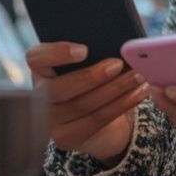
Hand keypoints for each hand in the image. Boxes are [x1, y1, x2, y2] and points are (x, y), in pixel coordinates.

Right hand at [26, 43, 149, 165]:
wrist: (98, 114)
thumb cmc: (94, 76)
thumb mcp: (90, 60)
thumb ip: (95, 48)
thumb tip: (117, 37)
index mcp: (40, 69)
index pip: (36, 58)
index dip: (57, 53)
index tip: (84, 50)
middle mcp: (38, 96)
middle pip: (59, 88)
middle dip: (92, 76)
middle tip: (118, 64)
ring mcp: (50, 121)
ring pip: (82, 105)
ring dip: (115, 89)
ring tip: (138, 76)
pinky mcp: (66, 137)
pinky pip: (97, 120)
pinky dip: (122, 104)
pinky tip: (139, 93)